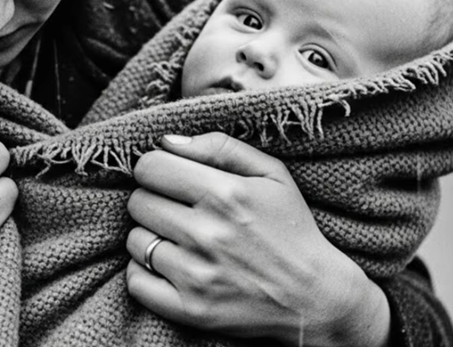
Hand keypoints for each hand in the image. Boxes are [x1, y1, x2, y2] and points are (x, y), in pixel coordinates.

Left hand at [125, 133, 390, 345]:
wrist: (317, 298)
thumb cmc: (290, 227)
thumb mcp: (270, 172)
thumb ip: (219, 146)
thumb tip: (166, 141)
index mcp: (225, 193)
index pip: (150, 167)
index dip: (155, 167)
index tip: (167, 175)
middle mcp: (207, 234)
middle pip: (138, 202)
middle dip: (152, 199)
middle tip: (175, 207)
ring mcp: (197, 276)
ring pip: (135, 240)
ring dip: (150, 235)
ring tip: (177, 237)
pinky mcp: (191, 311)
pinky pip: (136, 282)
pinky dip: (144, 272)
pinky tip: (169, 264)